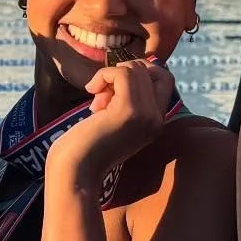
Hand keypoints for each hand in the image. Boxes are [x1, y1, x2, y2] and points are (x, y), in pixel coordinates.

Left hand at [45, 60, 174, 188]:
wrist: (75, 171)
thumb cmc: (85, 147)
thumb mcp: (113, 120)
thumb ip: (124, 99)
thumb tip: (125, 69)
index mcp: (156, 123)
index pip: (165, 79)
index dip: (141, 70)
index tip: (116, 83)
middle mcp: (157, 119)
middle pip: (151, 70)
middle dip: (124, 73)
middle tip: (102, 95)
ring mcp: (146, 115)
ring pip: (136, 69)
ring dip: (110, 75)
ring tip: (96, 97)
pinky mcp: (129, 110)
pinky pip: (122, 74)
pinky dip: (103, 75)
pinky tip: (90, 91)